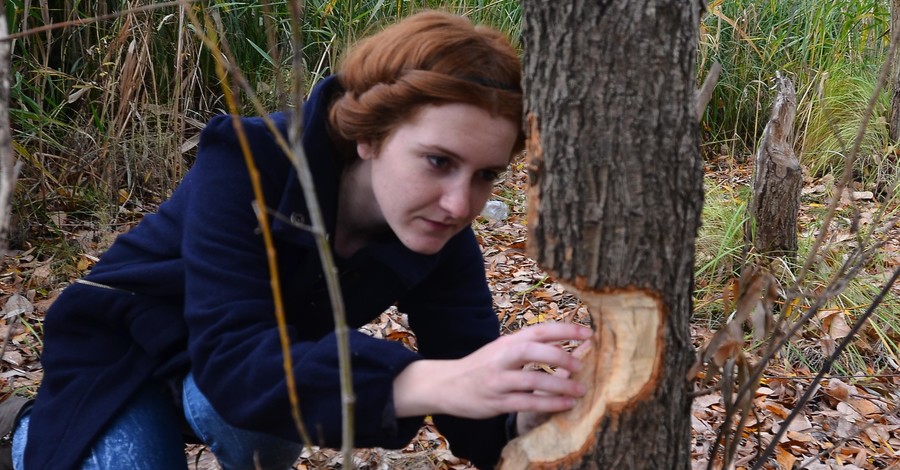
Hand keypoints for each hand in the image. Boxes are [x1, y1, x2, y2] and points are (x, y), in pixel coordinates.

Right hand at [393, 322, 590, 419]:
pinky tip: (565, 405)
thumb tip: (560, 344)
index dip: (564, 330)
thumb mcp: (500, 350)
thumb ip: (526, 347)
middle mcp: (501, 358)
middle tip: (581, 365)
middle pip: (531, 351)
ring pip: (531, 380)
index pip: (537, 331)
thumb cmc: (481, 366)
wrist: (445, 384)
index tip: (588, 332)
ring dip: (559, 386)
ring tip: (579, 390)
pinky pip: (526, 403)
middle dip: (559, 356)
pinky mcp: (496, 401)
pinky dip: (548, 404)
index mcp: (506, 342)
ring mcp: (498, 380)